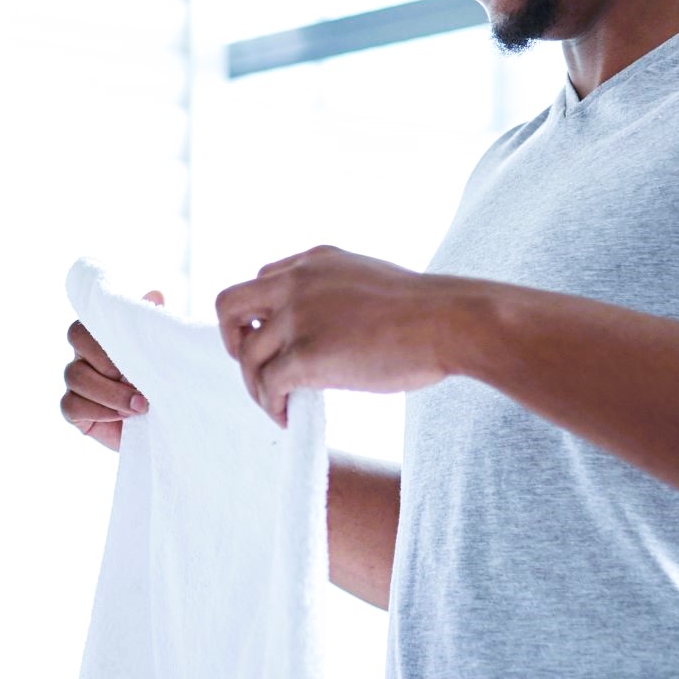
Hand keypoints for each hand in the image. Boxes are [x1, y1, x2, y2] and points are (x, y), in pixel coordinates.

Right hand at [61, 290, 163, 451]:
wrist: (165, 427)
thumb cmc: (162, 386)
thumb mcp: (163, 357)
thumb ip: (154, 328)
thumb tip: (155, 294)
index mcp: (104, 333)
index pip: (91, 316)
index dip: (106, 335)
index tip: (134, 354)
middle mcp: (85, 352)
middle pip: (76, 338)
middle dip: (108, 361)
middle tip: (140, 382)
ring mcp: (76, 381)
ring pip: (74, 375)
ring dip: (110, 392)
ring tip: (140, 406)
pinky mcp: (73, 410)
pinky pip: (70, 405)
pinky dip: (99, 410)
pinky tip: (123, 417)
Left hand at [213, 247, 460, 424]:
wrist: (450, 321)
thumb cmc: (426, 311)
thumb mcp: (370, 280)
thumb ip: (338, 293)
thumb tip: (328, 329)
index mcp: (314, 261)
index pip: (261, 280)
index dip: (261, 315)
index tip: (275, 341)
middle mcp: (297, 282)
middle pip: (229, 305)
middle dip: (233, 340)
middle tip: (255, 369)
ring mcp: (299, 316)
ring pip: (247, 355)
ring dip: (256, 386)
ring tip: (278, 405)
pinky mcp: (307, 354)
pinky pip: (269, 384)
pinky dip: (272, 404)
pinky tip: (289, 416)